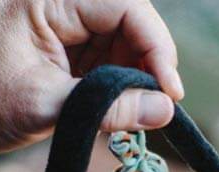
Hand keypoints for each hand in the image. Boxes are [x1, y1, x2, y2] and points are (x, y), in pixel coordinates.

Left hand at [0, 0, 182, 151]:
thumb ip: (110, 108)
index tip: (170, 92)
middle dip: (152, 63)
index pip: (125, 6)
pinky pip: (115, 65)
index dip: (156, 46)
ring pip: (129, 45)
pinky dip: (127, 90)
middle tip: (161, 105)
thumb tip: (166, 111)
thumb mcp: (47, 106)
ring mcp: (70, 29)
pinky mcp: (73, 54)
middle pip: (133, 23)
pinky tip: (124, 112)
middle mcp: (64, 6)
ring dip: (141, 80)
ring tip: (138, 114)